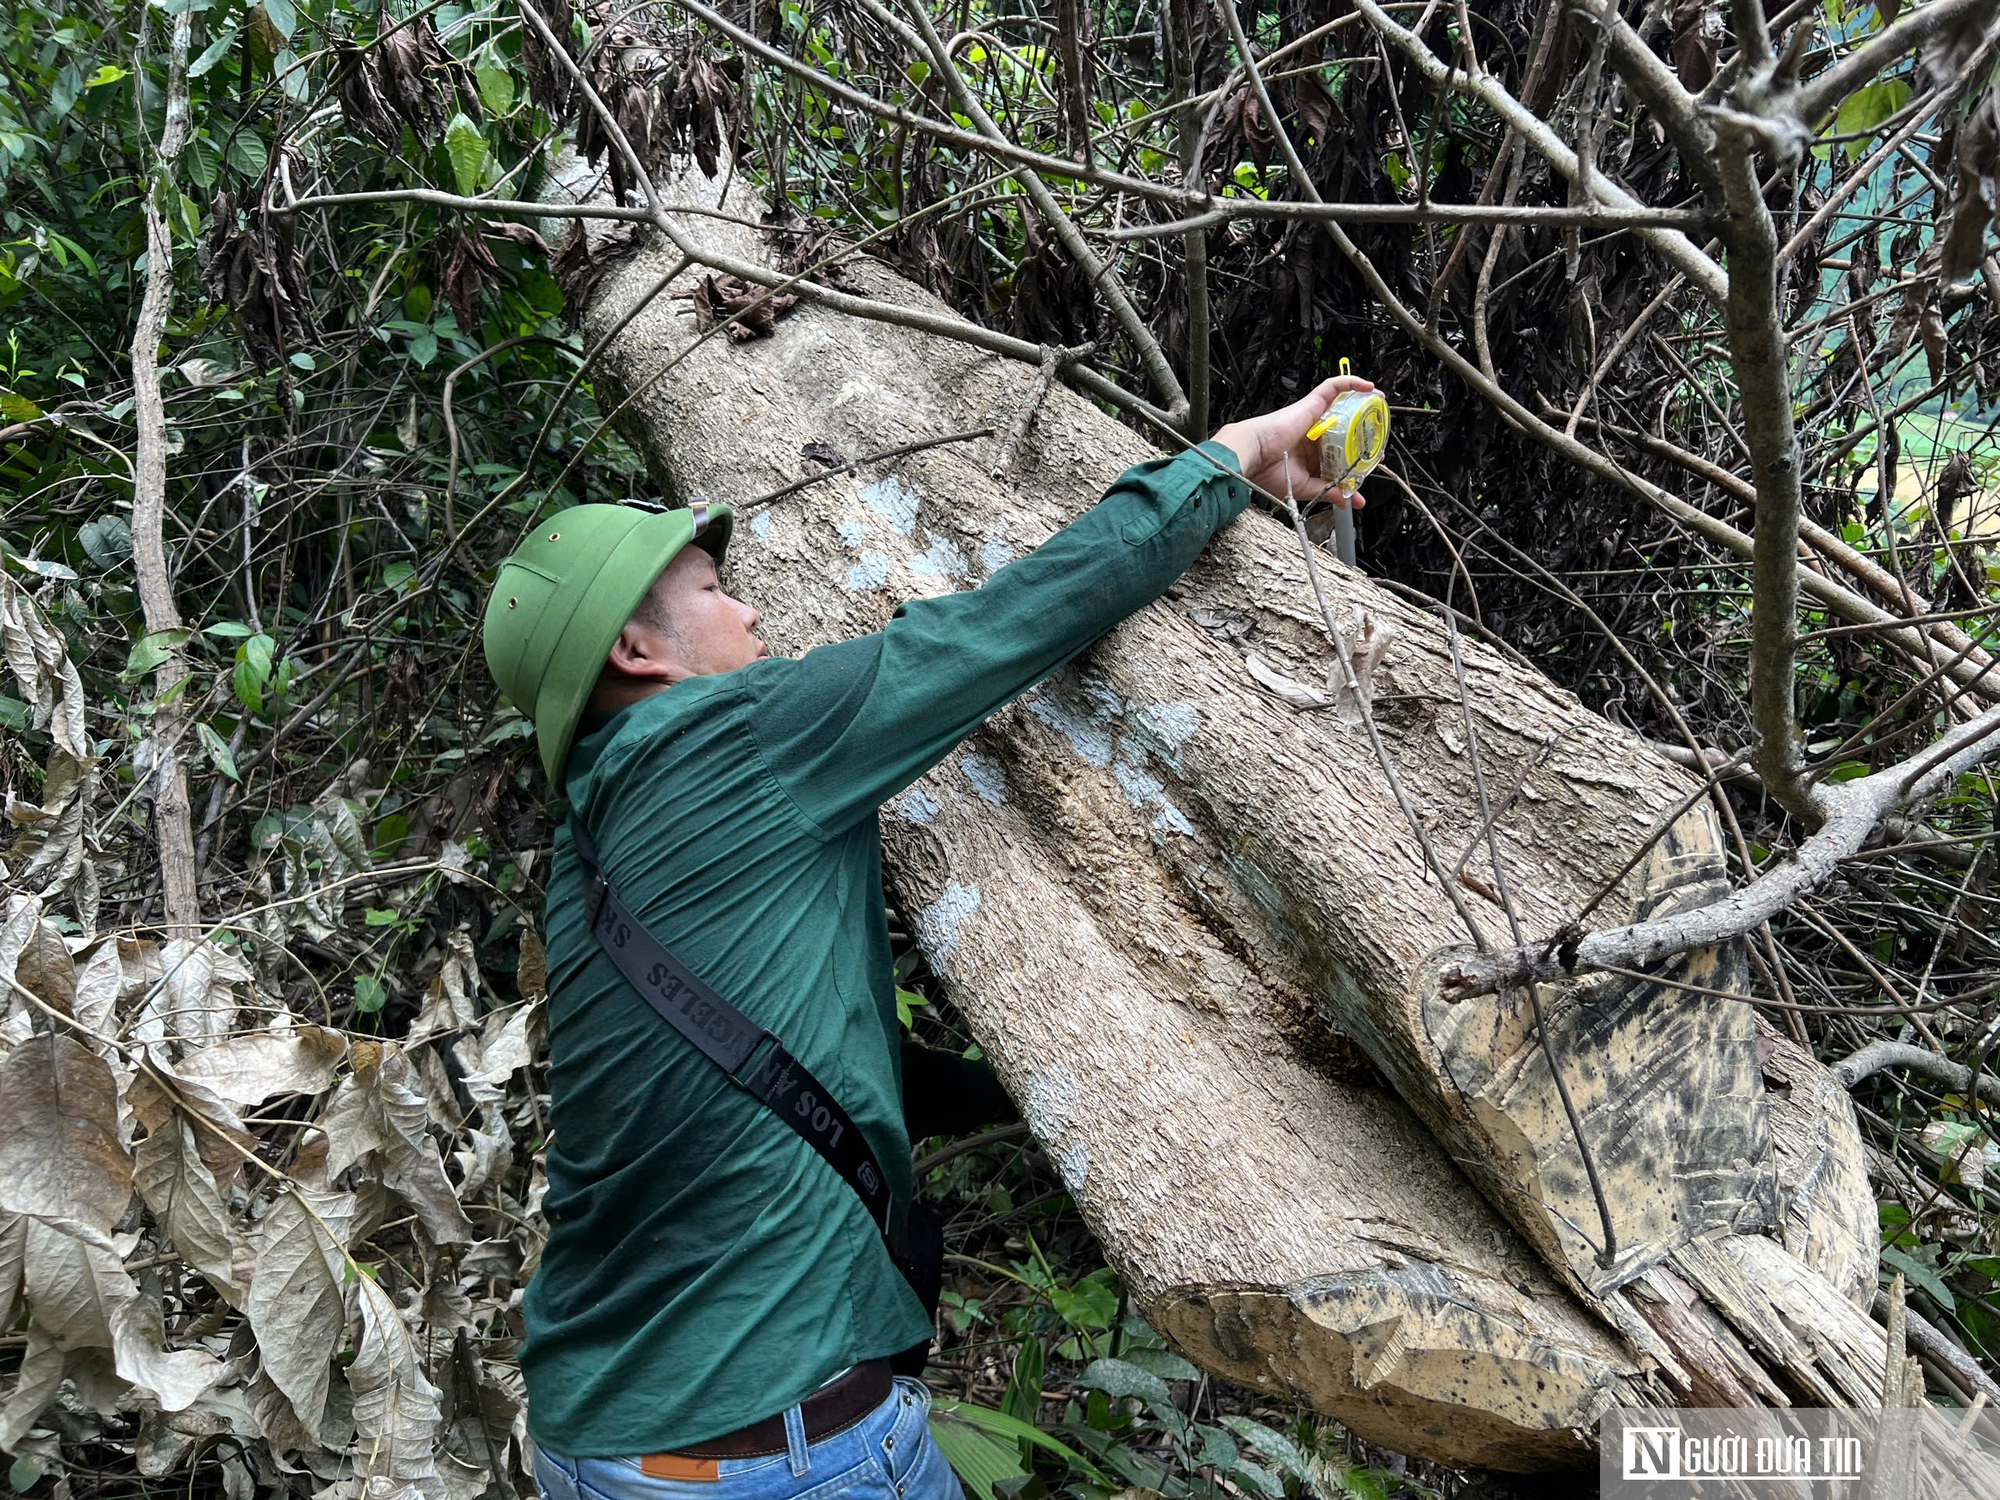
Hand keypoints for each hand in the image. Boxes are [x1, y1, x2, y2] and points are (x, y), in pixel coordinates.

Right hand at [1210, 373, 1375, 508]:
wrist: (1252, 456)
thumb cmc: (1267, 472)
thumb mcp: (1306, 487)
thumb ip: (1329, 491)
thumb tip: (1351, 502)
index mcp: (1311, 453)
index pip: (1341, 451)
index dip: (1358, 456)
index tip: (1373, 462)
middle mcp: (1314, 433)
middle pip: (1345, 428)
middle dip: (1365, 433)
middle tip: (1380, 440)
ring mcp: (1314, 417)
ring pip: (1343, 405)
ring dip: (1363, 403)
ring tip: (1380, 406)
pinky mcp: (1312, 403)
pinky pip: (1334, 387)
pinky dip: (1351, 383)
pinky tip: (1369, 388)